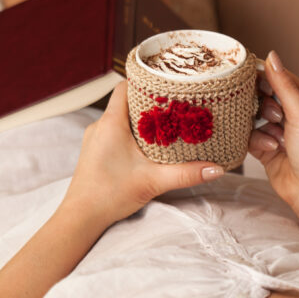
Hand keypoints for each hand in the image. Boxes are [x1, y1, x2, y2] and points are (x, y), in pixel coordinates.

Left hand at [61, 81, 225, 227]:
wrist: (82, 216)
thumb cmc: (110, 195)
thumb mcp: (153, 181)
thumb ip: (185, 174)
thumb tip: (216, 168)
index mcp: (112, 122)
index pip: (125, 86)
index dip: (145, 81)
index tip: (166, 83)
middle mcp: (101, 125)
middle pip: (125, 100)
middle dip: (149, 100)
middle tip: (174, 104)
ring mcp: (96, 137)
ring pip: (120, 116)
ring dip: (140, 118)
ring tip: (165, 122)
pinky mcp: (95, 150)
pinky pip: (114, 130)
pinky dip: (131, 131)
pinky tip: (146, 143)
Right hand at [249, 51, 298, 245]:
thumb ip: (283, 84)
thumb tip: (271, 55)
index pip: (278, 76)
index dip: (262, 74)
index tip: (244, 74)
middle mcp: (291, 114)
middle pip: (262, 95)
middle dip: (260, 102)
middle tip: (272, 114)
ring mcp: (278, 132)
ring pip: (253, 116)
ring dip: (260, 124)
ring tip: (276, 135)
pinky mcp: (267, 150)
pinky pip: (250, 136)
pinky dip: (257, 141)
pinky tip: (272, 149)